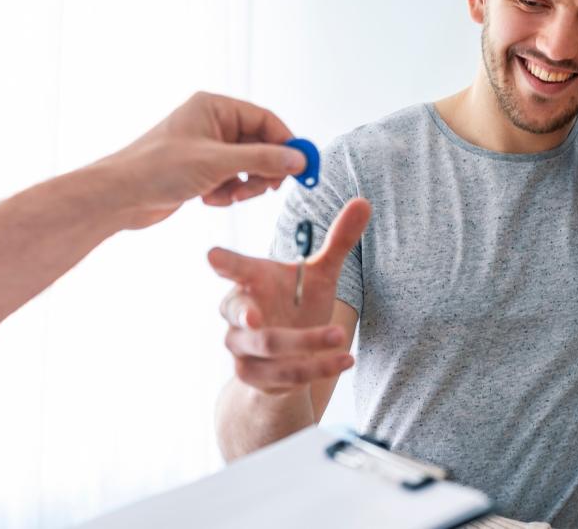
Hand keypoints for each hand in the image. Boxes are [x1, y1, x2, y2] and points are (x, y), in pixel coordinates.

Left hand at [95, 91, 308, 229]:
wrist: (119, 197)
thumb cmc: (156, 168)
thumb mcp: (218, 163)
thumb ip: (263, 160)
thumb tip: (298, 159)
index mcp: (214, 108)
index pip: (265, 120)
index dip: (287, 142)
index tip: (303, 165)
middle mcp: (212, 124)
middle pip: (260, 145)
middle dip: (263, 170)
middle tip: (267, 189)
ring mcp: (207, 148)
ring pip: (247, 166)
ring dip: (244, 185)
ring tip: (228, 196)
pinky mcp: (201, 170)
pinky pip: (232, 180)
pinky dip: (227, 193)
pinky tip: (208, 199)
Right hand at [209, 198, 370, 394]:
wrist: (289, 357)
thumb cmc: (297, 304)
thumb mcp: (320, 274)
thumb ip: (339, 241)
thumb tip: (364, 201)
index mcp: (251, 281)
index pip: (233, 269)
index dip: (223, 263)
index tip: (213, 256)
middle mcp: (239, 315)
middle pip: (241, 314)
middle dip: (250, 317)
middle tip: (256, 317)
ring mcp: (242, 348)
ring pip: (268, 347)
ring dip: (306, 343)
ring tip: (340, 336)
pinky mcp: (254, 376)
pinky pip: (285, 374)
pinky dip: (318, 368)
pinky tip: (345, 360)